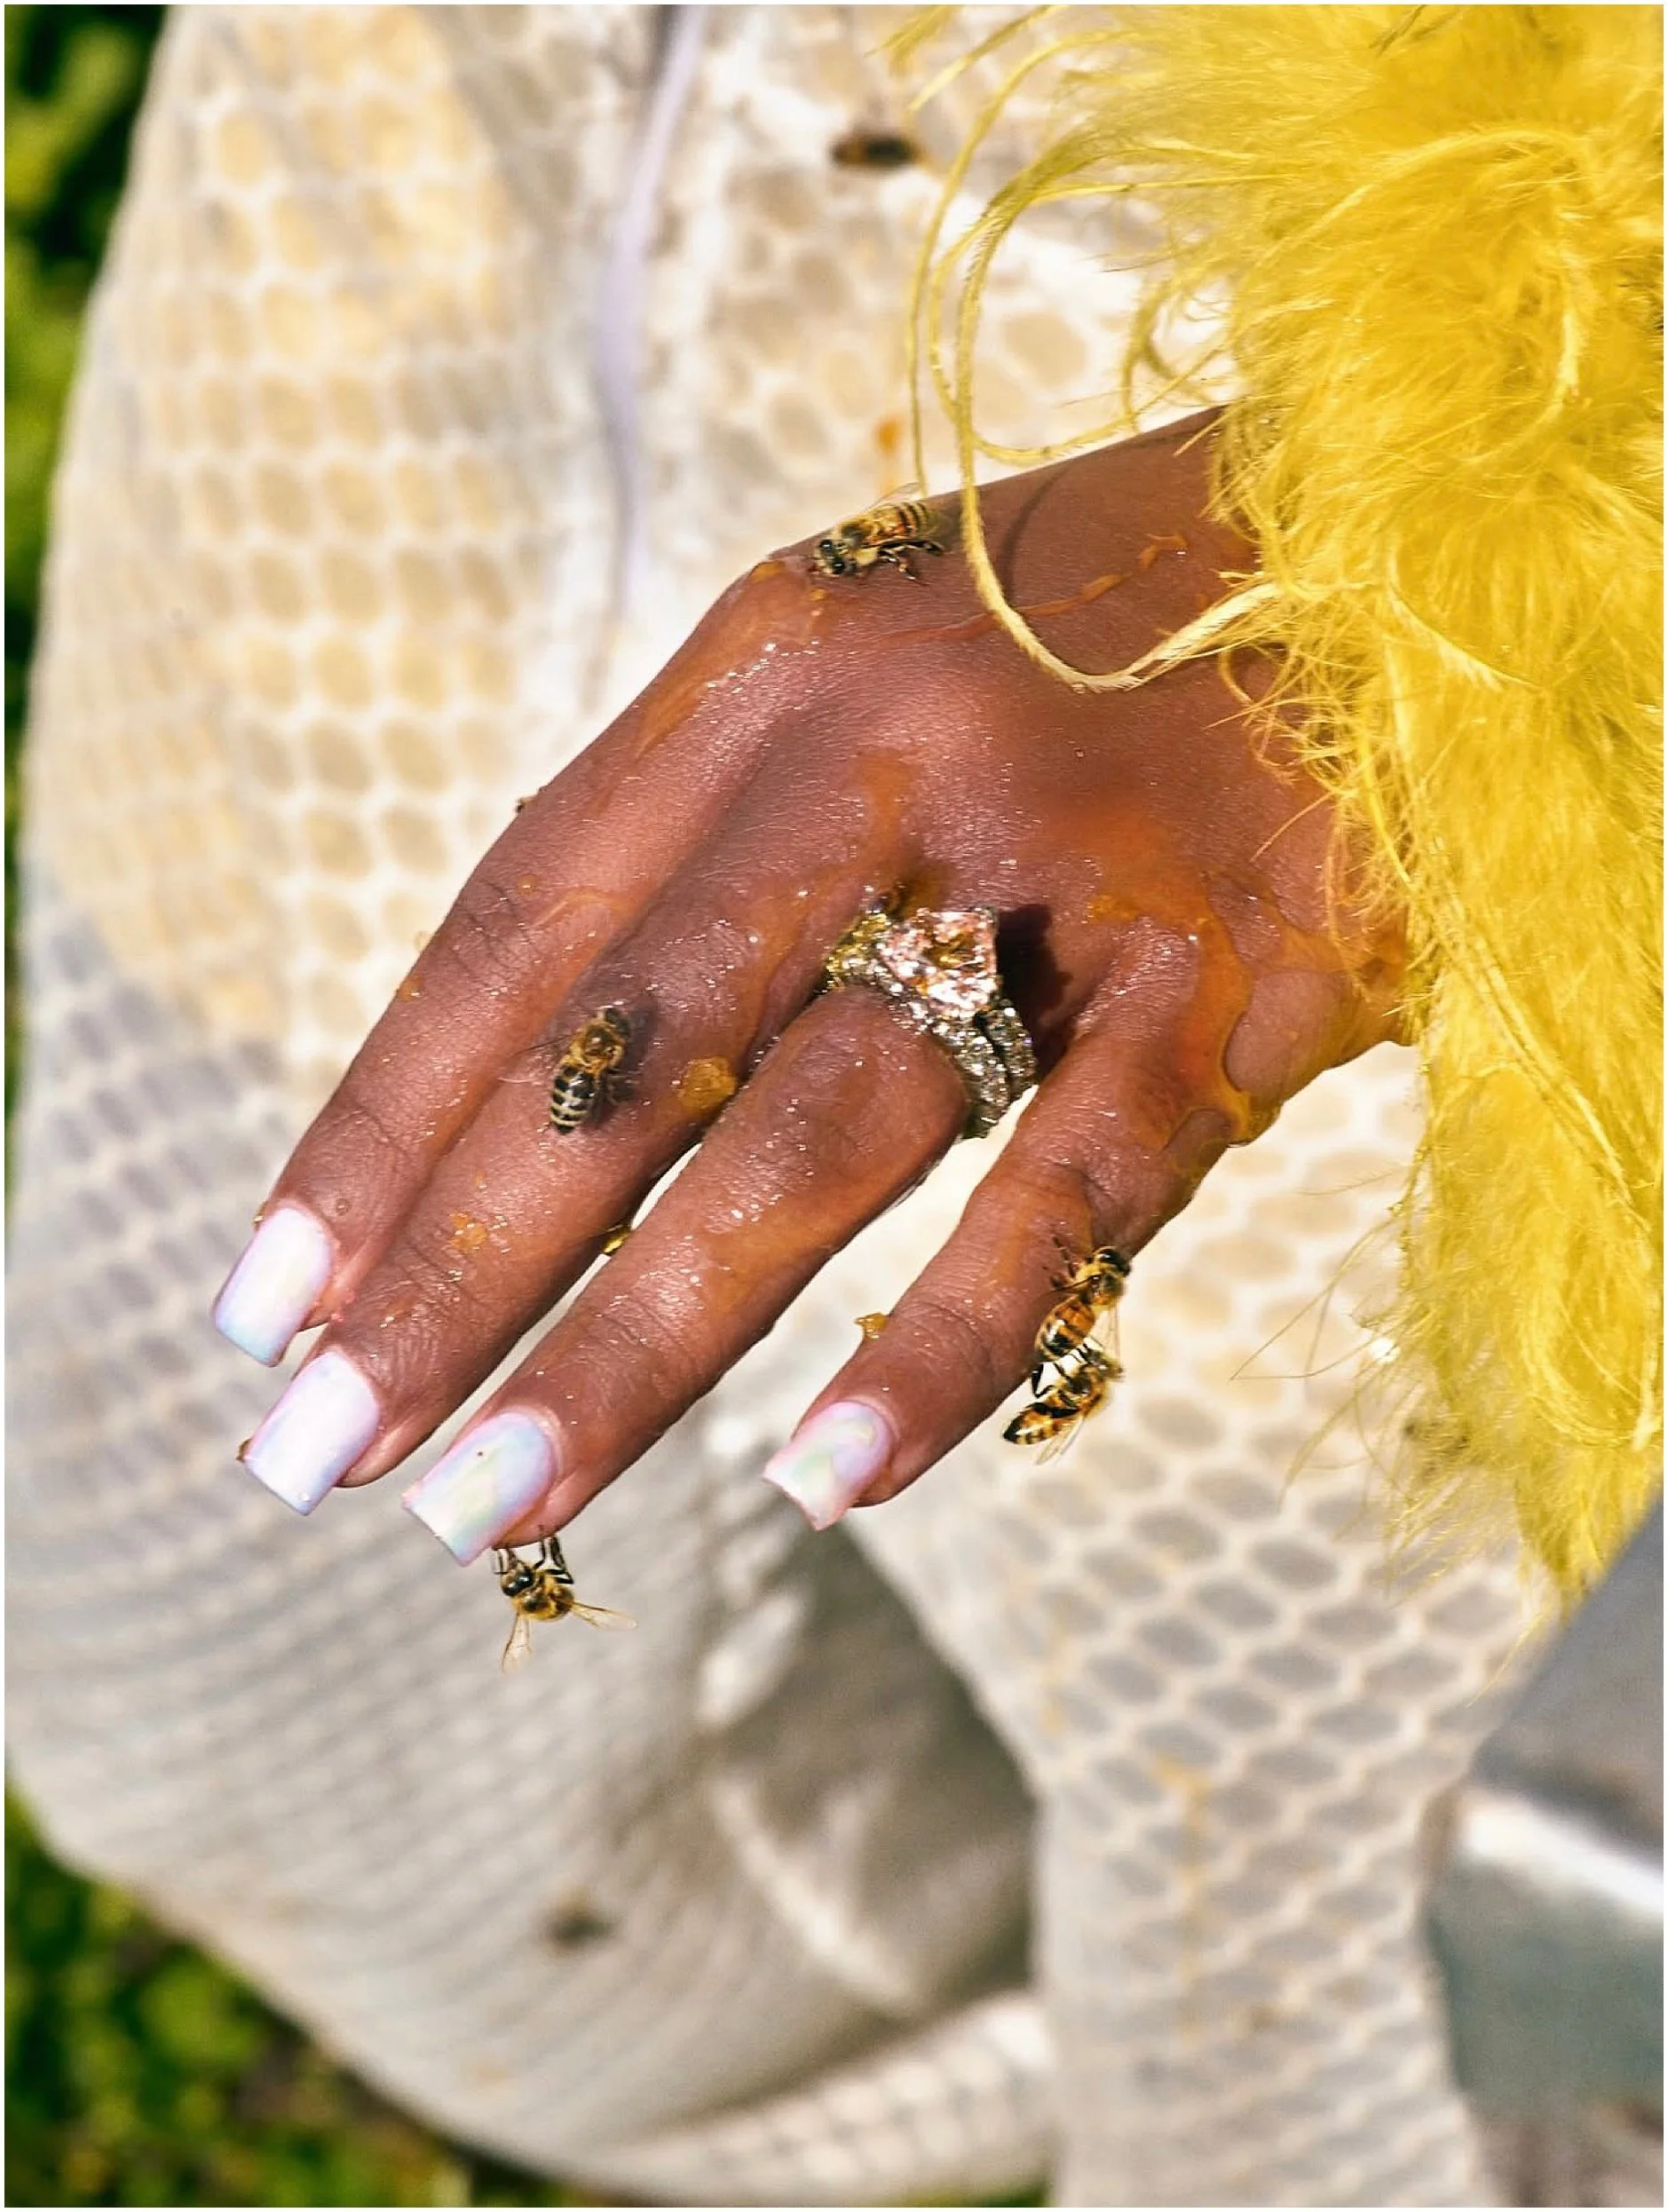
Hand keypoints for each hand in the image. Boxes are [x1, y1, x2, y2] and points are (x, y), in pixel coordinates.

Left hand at [215, 411, 1404, 1558]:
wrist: (1411, 529)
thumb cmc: (1110, 641)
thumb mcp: (878, 677)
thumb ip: (726, 853)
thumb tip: (540, 1103)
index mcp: (768, 665)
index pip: (520, 921)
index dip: (379, 1122)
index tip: (269, 1301)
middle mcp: (881, 747)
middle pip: (618, 1045)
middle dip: (452, 1265)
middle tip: (318, 1451)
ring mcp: (1057, 864)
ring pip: (808, 1135)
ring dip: (639, 1339)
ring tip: (499, 1504)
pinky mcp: (1227, 978)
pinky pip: (1069, 1191)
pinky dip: (948, 1343)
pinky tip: (828, 1478)